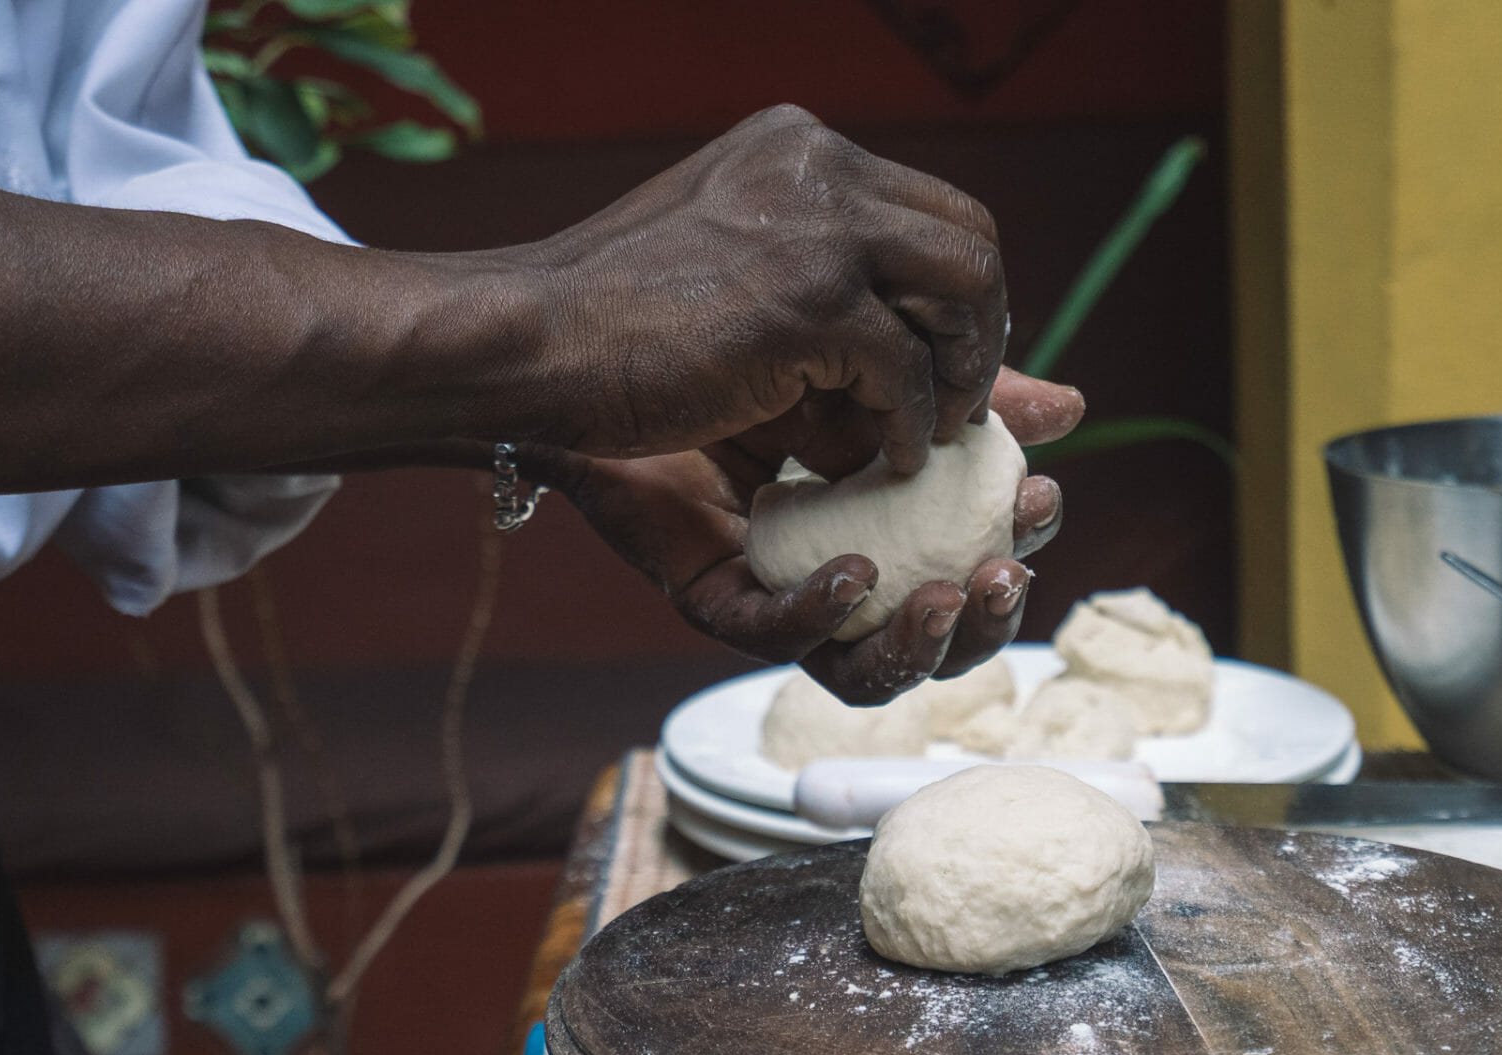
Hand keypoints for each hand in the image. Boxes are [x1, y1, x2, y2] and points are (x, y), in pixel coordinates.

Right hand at [516, 105, 1007, 475]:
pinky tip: (885, 460)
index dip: (948, 291)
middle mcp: (816, 165)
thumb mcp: (734, 275)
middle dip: (976, 329)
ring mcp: (817, 229)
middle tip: (952, 401)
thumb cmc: (608, 323)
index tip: (932, 355)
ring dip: (960, 372)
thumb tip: (915, 324)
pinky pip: (907, 370)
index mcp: (794, 147)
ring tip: (926, 434)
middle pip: (968, 238)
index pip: (927, 207)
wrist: (525, 342)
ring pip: (962, 292)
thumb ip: (826, 282)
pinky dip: (909, 423)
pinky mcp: (810, 304)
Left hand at [555, 368, 1081, 704]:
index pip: (975, 563)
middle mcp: (844, 577)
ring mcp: (781, 598)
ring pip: (862, 668)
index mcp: (894, 528)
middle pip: (935, 639)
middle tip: (1004, 572)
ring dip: (917, 644)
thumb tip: (1070, 406)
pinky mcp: (715, 600)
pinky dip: (817, 614)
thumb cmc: (747, 360)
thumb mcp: (871, 364)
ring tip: (944, 595)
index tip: (1042, 492)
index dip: (1019, 545)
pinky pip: (771, 633)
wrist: (618, 349)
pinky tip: (850, 574)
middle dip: (984, 622)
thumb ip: (961, 390)